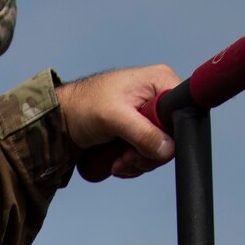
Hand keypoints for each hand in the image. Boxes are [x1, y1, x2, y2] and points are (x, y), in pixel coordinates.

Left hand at [57, 65, 180, 177]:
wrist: (63, 117)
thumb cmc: (84, 105)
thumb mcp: (114, 118)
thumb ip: (142, 133)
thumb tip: (168, 150)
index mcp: (161, 82)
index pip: (182, 114)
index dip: (169, 137)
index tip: (145, 150)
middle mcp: (160, 96)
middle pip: (171, 137)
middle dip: (147, 155)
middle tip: (126, 159)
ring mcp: (150, 115)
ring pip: (158, 149)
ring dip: (137, 162)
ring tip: (117, 162)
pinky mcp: (140, 130)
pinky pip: (146, 153)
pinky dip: (133, 163)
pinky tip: (117, 162)